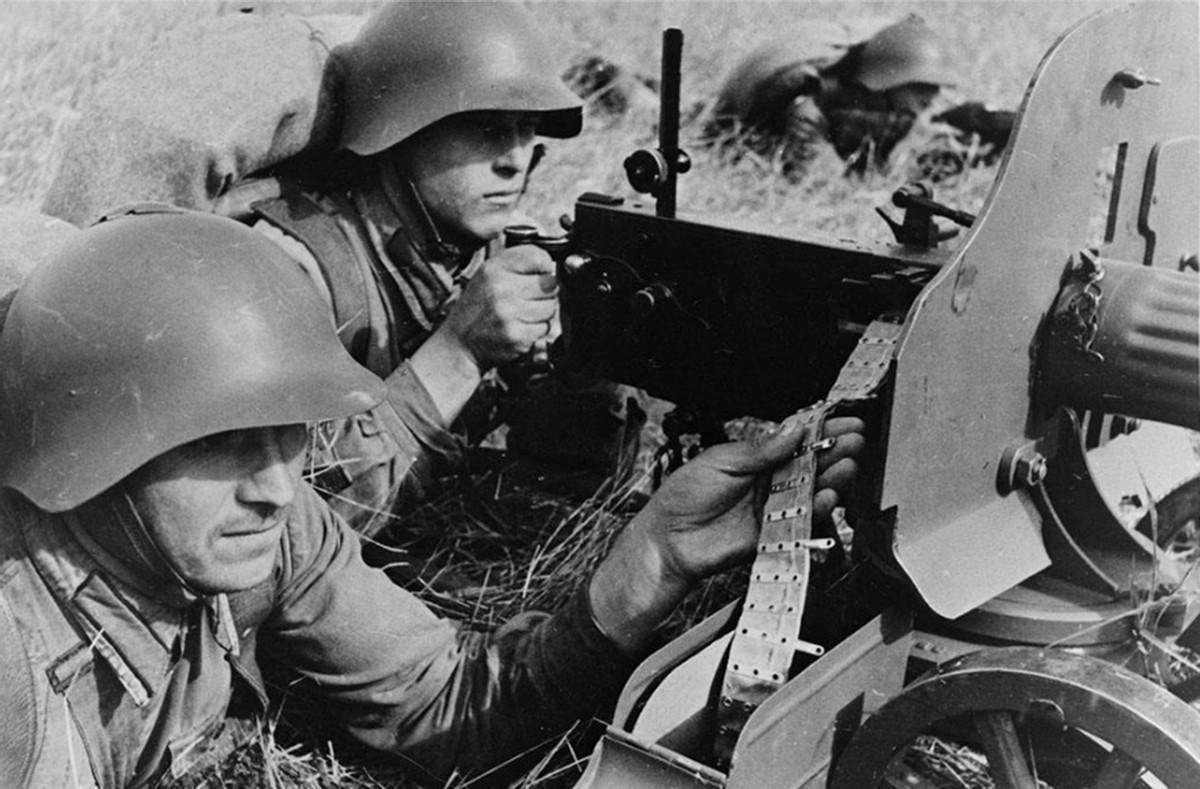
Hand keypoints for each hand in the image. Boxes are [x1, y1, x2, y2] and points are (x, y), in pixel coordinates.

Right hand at [437, 245, 557, 371]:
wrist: (458, 343)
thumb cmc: (477, 308)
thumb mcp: (488, 275)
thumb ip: (517, 263)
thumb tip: (549, 265)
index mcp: (493, 269)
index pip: (538, 257)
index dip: (544, 268)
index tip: (539, 274)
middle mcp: (500, 289)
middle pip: (550, 284)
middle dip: (544, 293)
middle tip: (527, 299)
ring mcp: (508, 314)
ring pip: (550, 307)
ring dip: (542, 313)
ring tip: (521, 315)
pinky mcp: (516, 336)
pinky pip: (544, 328)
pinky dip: (536, 331)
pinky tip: (519, 328)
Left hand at [589, 414, 863, 653]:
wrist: (667, 538)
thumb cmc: (684, 495)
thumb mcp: (721, 461)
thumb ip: (761, 450)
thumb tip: (794, 430)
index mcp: (756, 459)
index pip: (795, 442)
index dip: (820, 430)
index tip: (844, 420)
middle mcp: (769, 483)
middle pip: (810, 465)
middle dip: (834, 451)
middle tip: (854, 439)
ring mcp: (772, 508)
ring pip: (810, 492)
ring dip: (831, 478)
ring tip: (846, 465)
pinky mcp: (773, 534)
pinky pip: (800, 521)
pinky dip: (816, 510)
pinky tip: (828, 496)